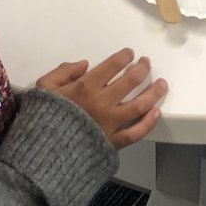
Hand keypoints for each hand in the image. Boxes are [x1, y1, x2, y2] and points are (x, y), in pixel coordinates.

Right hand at [37, 48, 167, 148]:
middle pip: (130, 81)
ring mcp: (110, 123)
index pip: (112, 65)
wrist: (43, 152)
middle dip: (141, 69)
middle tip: (146, 63)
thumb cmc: (43, 117)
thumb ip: (63, 71)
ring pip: (139, 105)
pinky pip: (135, 132)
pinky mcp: (113, 142)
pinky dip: (148, 122)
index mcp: (86, 86)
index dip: (124, 57)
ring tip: (162, 84)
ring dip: (153, 92)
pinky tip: (156, 112)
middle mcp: (102, 102)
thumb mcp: (44, 86)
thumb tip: (85, 64)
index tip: (130, 53)